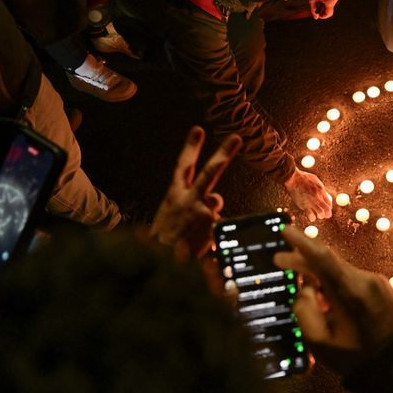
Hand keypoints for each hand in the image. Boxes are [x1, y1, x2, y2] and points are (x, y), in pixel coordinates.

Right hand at [150, 127, 239, 258]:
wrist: (156, 262)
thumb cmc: (164, 241)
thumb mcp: (172, 216)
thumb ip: (193, 204)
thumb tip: (214, 199)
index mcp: (173, 195)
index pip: (182, 166)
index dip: (190, 147)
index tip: (198, 130)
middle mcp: (187, 198)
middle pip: (209, 171)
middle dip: (223, 153)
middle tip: (236, 137)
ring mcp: (201, 210)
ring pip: (215, 203)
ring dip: (210, 214)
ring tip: (194, 233)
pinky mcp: (211, 224)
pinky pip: (218, 225)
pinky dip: (211, 234)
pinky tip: (199, 245)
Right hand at [273, 225, 392, 374]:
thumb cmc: (355, 355)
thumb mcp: (319, 341)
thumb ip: (304, 310)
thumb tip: (306, 287)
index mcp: (353, 290)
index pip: (324, 258)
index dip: (303, 242)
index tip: (286, 230)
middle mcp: (367, 279)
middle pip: (330, 262)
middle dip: (303, 261)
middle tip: (280, 260)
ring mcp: (377, 281)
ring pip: (340, 272)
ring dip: (320, 277)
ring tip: (307, 291)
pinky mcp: (381, 286)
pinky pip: (352, 279)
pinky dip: (335, 284)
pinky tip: (327, 300)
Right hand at [284, 168, 332, 220]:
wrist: (294, 179)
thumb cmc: (304, 178)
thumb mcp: (316, 181)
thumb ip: (321, 189)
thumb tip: (325, 195)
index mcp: (321, 191)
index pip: (329, 204)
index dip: (329, 208)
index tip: (327, 208)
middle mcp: (317, 197)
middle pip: (326, 211)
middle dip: (326, 214)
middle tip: (323, 213)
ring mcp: (310, 202)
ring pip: (319, 215)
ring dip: (319, 216)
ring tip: (317, 214)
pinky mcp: (303, 206)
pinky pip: (310, 215)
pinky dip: (312, 217)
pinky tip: (311, 214)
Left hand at [309, 0, 340, 18]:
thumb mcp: (312, 0)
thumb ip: (314, 10)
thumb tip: (316, 17)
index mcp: (329, 1)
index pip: (329, 14)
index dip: (323, 16)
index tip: (319, 14)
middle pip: (331, 8)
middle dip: (324, 8)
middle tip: (318, 5)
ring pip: (333, 3)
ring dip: (327, 3)